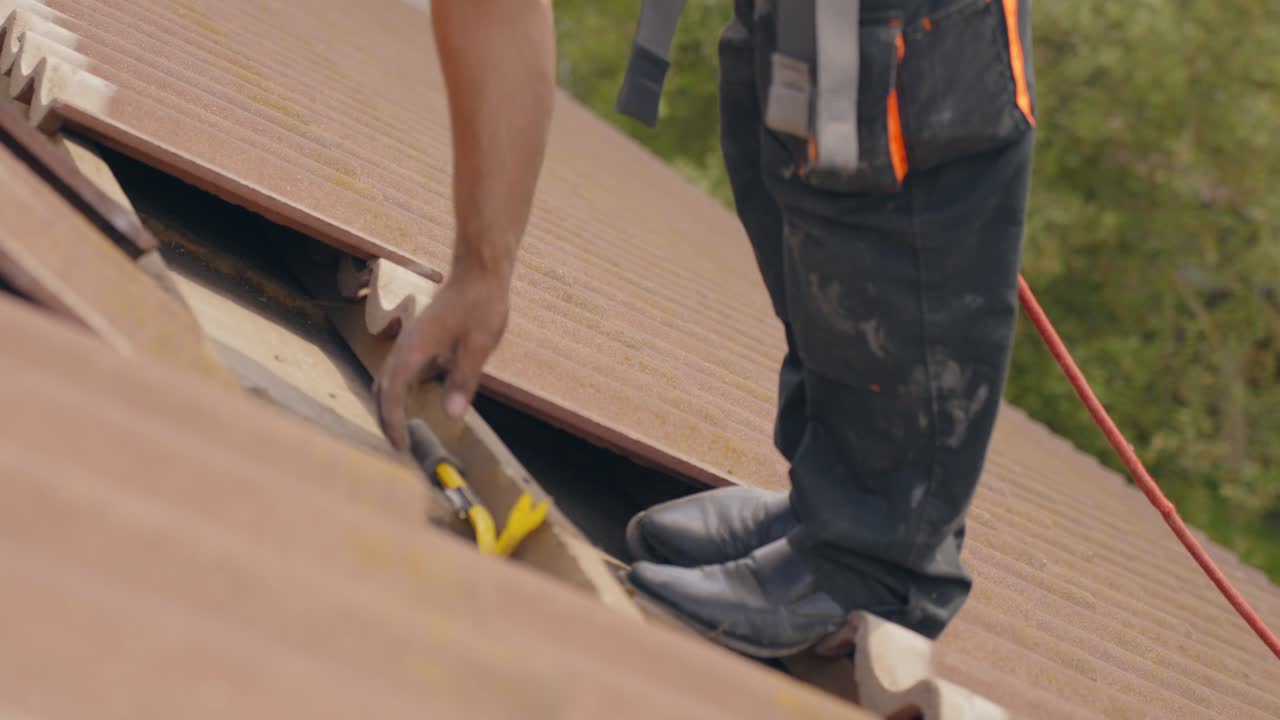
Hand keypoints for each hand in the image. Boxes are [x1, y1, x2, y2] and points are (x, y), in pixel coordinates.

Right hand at [374, 264, 510, 451]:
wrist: (479, 272)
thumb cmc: (481, 305)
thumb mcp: (478, 345)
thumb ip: (464, 379)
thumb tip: (453, 414)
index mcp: (416, 348)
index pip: (392, 392)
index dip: (393, 421)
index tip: (401, 445)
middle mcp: (406, 344)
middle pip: (382, 387)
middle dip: (386, 418)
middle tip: (399, 445)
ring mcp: (411, 340)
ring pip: (387, 377)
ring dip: (389, 404)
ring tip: (401, 429)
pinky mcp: (420, 338)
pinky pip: (399, 369)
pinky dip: (398, 390)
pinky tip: (413, 400)